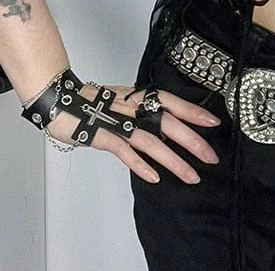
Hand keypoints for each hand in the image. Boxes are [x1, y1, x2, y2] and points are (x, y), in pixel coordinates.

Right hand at [44, 82, 221, 184]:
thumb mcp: (123, 100)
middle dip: (193, 142)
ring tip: (191, 175)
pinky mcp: (103, 136)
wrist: (60, 99)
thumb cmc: (92, 101)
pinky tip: (155, 177)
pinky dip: (140, 165)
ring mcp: (118, 122)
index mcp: (139, 97)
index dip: (194, 111)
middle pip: (169, 124)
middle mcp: (133, 108)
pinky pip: (125, 152)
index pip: (173, 102)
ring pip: (152, 142)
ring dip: (174, 160)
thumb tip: (168, 125)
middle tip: (211, 157)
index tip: (214, 122)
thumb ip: (143, 111)